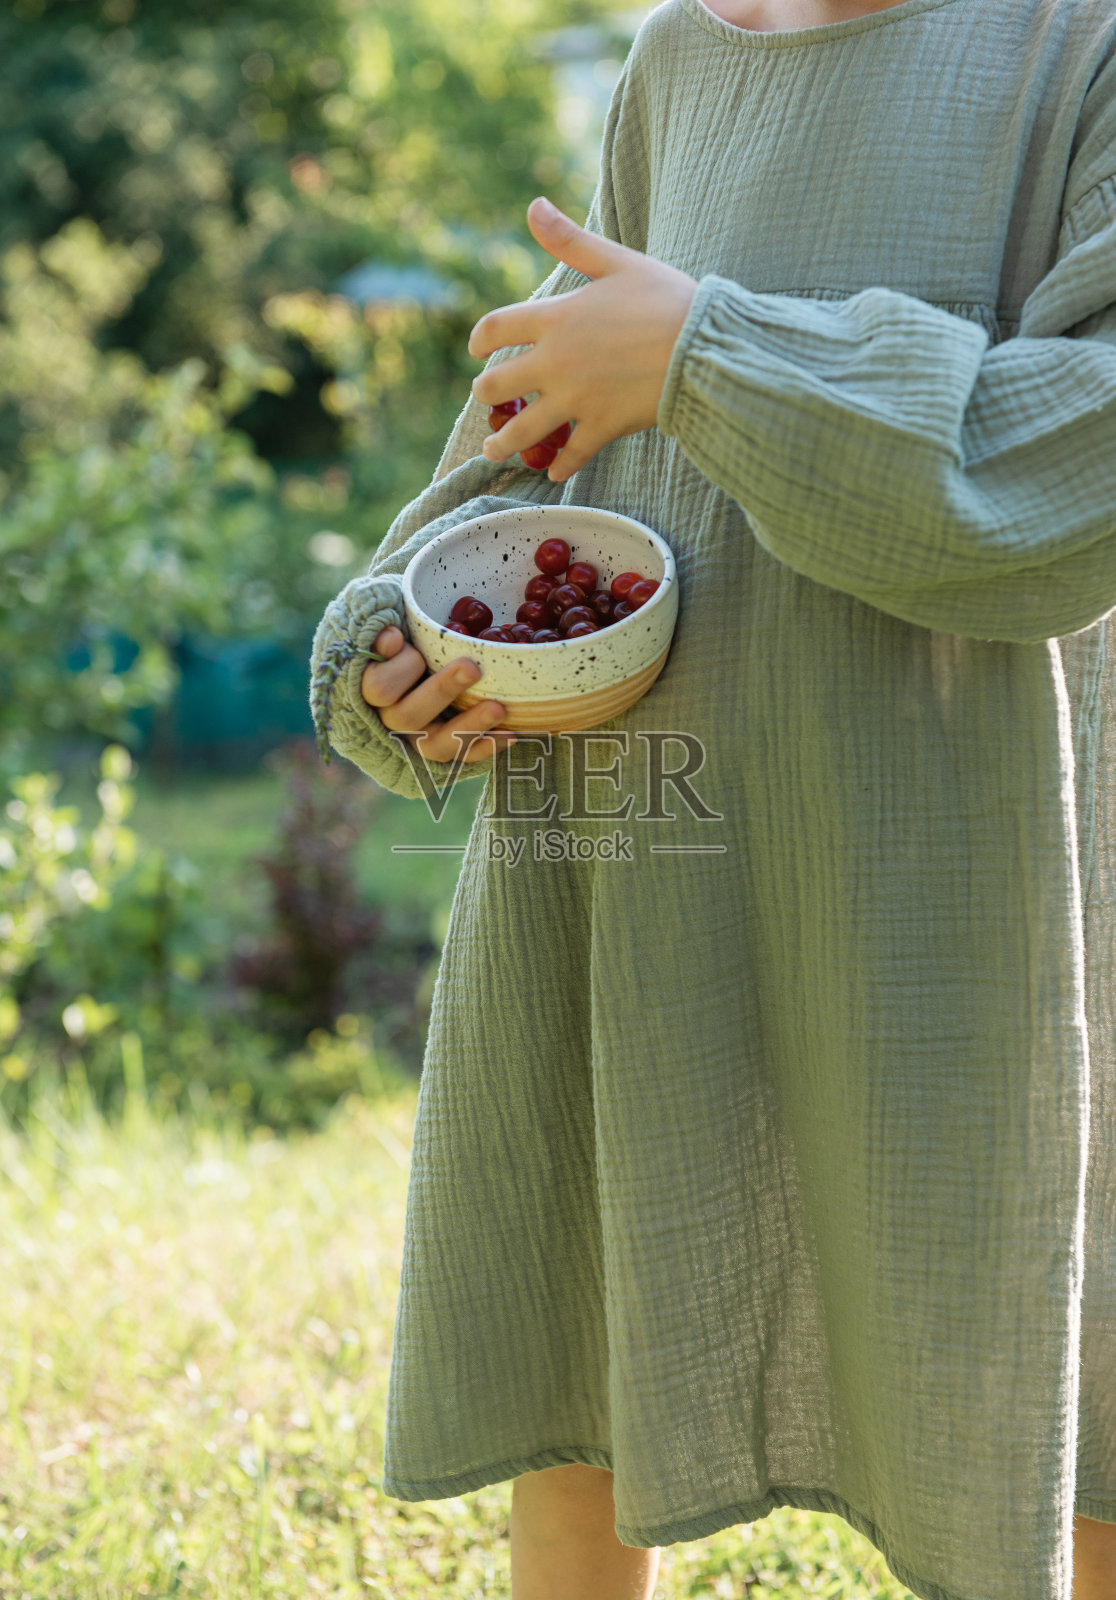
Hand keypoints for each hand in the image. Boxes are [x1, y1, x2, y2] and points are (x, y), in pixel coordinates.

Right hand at [360, 627, 516, 761]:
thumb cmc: (403, 646)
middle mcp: (391, 721)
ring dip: (470, 726)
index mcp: (372, 692)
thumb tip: (391, 638)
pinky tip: (512, 733)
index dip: (400, 666)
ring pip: (437, 745)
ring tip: (499, 708)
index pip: (380, 688)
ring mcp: (418, 742)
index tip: (409, 640)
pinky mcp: (444, 752)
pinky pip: (464, 758)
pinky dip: (488, 747)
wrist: (415, 674)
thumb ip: (385, 636)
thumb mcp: (390, 635)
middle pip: (409, 716)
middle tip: (473, 668)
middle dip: (443, 690)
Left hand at [468, 197, 697, 483]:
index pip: (495, 328)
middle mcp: (556, 362)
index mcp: (556, 319)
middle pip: (497, 386)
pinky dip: (561, 467)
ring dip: (502, 443)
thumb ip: (570, 241)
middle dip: (485, 394)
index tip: (476, 350)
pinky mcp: (602, 427)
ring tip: (492, 451)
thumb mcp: (617, 261)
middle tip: (485, 399)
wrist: (705, 347)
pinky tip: (554, 474)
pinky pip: (572, 455)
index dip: (479, 340)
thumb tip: (533, 205)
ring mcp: (576, 400)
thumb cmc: (667, 299)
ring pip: (523, 430)